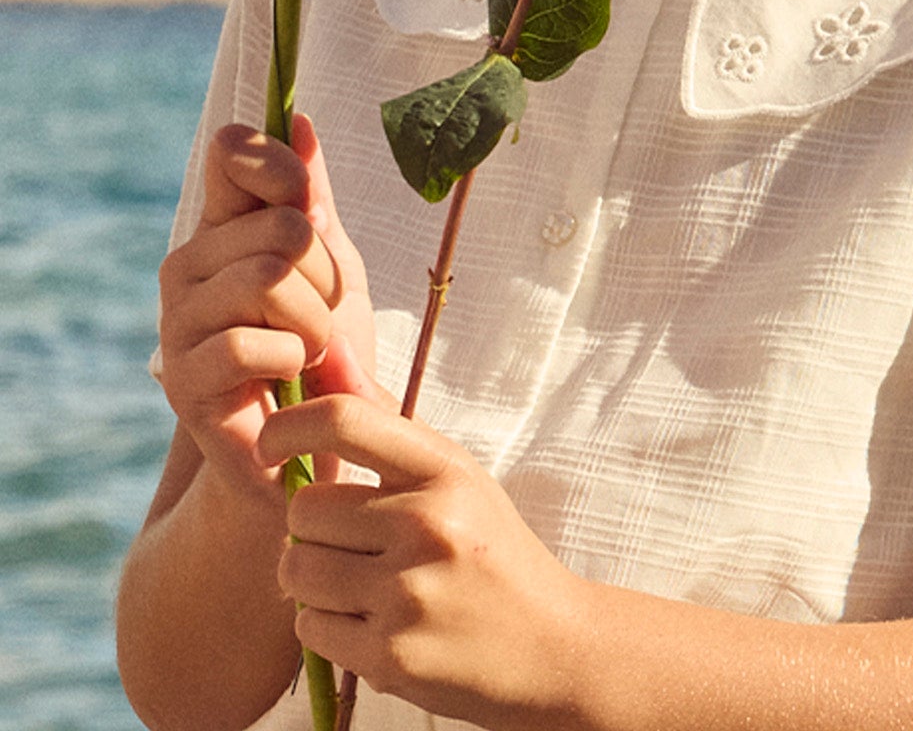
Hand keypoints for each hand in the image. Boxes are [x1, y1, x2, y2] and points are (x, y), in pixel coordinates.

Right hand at [157, 115, 375, 497]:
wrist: (312, 448)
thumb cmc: (325, 349)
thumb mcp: (333, 262)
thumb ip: (311, 195)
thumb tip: (298, 120)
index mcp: (222, 225)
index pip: (230, 151)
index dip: (283, 169)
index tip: (311, 210)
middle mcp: (189, 263)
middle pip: (280, 225)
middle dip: (326, 276)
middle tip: (323, 315)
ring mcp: (177, 321)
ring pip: (267, 278)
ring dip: (316, 323)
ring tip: (311, 352)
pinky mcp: (182, 381)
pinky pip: (253, 344)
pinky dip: (293, 361)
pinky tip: (289, 381)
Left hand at [260, 393, 590, 729]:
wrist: (549, 644)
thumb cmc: (488, 546)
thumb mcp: (451, 471)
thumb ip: (381, 415)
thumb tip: (329, 346)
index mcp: (443, 470)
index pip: (343, 420)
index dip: (288, 425)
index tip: (271, 444)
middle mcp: (427, 525)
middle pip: (303, 508)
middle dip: (310, 527)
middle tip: (346, 540)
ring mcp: (408, 594)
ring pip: (296, 571)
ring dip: (311, 579)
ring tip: (356, 582)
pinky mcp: (391, 658)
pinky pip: (309, 629)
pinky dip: (325, 627)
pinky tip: (368, 622)